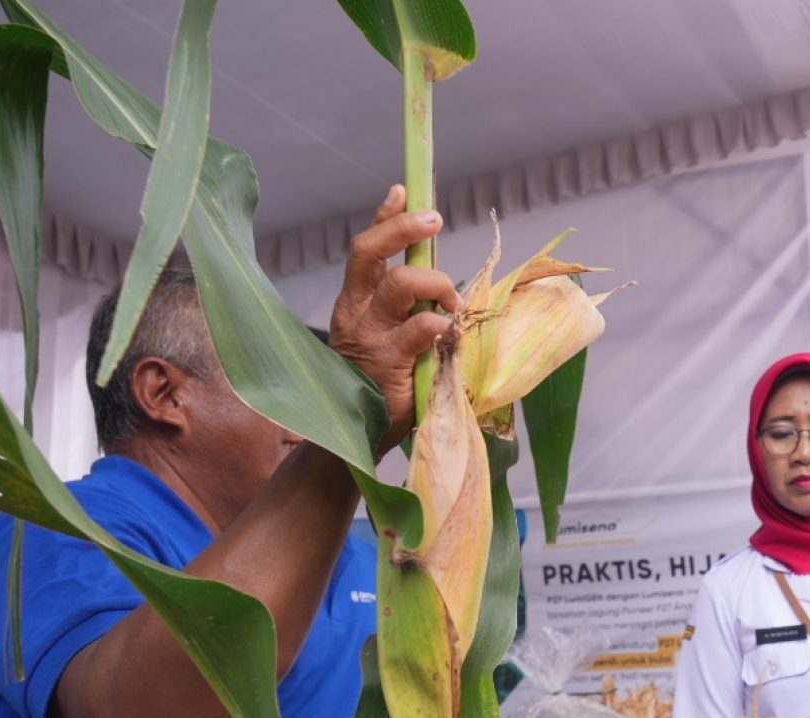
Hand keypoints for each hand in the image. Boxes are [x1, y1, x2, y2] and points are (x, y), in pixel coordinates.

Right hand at [329, 185, 463, 452]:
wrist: (357, 437)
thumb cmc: (381, 386)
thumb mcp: (392, 339)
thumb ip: (409, 311)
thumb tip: (443, 288)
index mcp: (356, 302)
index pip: (365, 249)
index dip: (384, 217)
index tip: (403, 189)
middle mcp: (356, 312)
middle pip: (369, 252)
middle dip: (402, 228)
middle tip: (436, 220)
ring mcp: (368, 336)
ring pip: (397, 284)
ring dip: (435, 282)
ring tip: (454, 302)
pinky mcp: (387, 363)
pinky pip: (418, 329)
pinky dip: (440, 323)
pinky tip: (449, 330)